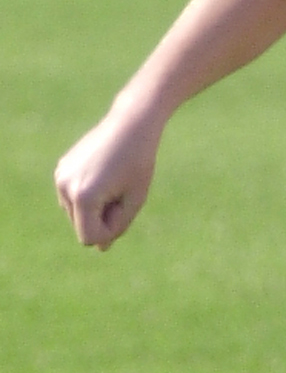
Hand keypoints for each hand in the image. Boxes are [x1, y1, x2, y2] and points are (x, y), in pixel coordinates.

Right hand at [55, 109, 162, 249]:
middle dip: (103, 217)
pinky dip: (89, 196)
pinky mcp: (61, 170)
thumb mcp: (135, 200)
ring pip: (77, 214)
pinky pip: (73, 198)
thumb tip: (100, 247)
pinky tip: (103, 174)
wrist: (130, 125)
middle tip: (121, 190)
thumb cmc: (138, 163)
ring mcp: (60, 177)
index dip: (110, 230)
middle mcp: (65, 188)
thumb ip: (118, 227)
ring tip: (113, 182)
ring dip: (96, 207)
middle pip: (83, 226)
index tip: (124, 207)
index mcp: (83, 197)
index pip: (90, 237)